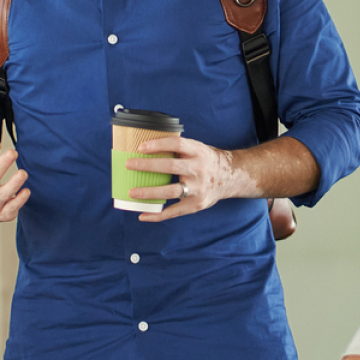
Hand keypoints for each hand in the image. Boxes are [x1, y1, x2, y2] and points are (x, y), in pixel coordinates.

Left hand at [127, 135, 244, 222]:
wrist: (230, 178)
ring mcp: (198, 189)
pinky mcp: (196, 204)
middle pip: (171, 167)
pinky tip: (143, 215)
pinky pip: (175, 211)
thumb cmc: (206, 161)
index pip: (176, 144)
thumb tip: (147, 147)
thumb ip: (179, 148)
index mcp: (198, 151)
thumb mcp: (197, 148)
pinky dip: (158, 215)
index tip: (141, 147)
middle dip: (148, 166)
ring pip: (171, 191)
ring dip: (150, 192)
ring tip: (132, 192)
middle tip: (129, 165)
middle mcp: (199, 169)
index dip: (158, 145)